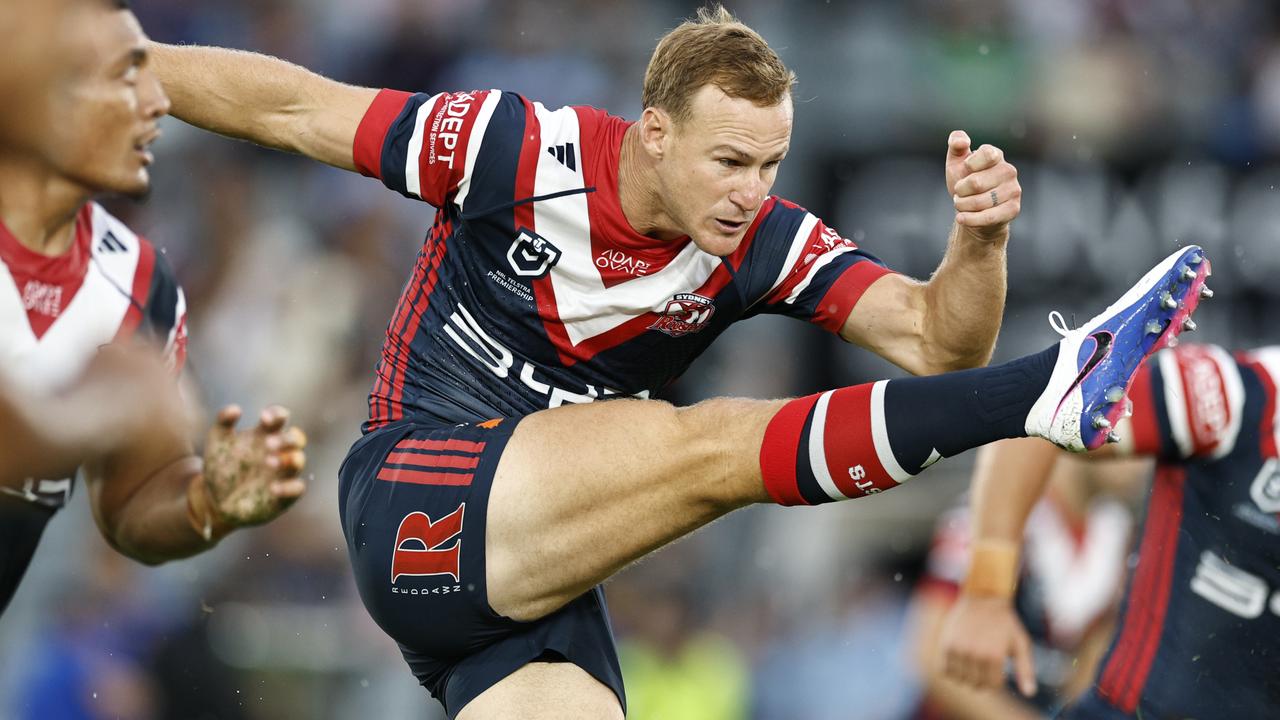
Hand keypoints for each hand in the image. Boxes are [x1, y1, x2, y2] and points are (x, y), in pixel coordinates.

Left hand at [201, 404, 306, 527]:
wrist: (215, 499)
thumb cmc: (221, 466)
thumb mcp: (216, 442)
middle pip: (296, 438)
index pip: (280, 418)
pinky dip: (289, 487)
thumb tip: (236, 409)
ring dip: (288, 460)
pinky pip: (297, 488)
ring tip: (269, 462)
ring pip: (298, 460)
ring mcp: (283, 472)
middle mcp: (279, 451)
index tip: (264, 418)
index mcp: (265, 434)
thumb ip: (223, 422)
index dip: (277, 414)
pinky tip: (273, 488)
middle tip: (268, 444)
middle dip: (286, 439)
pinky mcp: (285, 494)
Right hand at [938, 593, 1036, 696]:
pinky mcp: (945, 645)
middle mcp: (975, 654)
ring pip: (959, 679)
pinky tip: (960, 661)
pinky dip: (951, 670)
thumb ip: (1025, 670)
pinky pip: (944, 670)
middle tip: (985, 665)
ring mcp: (958, 650)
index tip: (998, 668)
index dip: (996, 679)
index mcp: (994, 656)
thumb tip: (1029, 693)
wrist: (982, 597)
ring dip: (966, 675)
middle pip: (975, 684)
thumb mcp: (1020, 643)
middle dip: (982, 678)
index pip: (992, 684)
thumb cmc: (1005, 622)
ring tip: (972, 663)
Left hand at [945, 131, 1020, 240]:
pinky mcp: (1013, 209)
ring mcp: (1013, 190)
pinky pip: (988, 217)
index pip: (986, 154)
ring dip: (962, 205)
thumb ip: (956, 145)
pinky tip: (961, 218)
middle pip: (976, 183)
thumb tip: (961, 141)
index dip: (969, 165)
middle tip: (958, 193)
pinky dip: (970, 219)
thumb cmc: (964, 182)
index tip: (965, 170)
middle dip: (960, 191)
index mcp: (996, 155)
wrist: (973, 210)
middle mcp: (1008, 170)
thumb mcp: (956, 162)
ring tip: (961, 203)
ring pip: (979, 202)